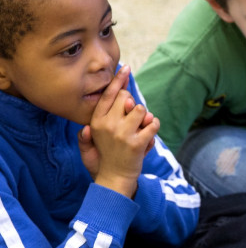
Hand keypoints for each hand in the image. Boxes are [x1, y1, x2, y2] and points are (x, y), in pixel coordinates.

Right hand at [78, 65, 159, 196]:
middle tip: (132, 119)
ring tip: (140, 127)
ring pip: (140, 109)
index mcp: (96, 122)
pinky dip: (154, 126)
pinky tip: (149, 133)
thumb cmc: (103, 159)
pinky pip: (153, 123)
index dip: (118, 80)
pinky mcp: (137, 143)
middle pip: (126, 98)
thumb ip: (89, 130)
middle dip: (132, 104)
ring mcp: (123, 133)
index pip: (108, 95)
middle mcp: (108, 125)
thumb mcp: (89, 145)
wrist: (114, 180)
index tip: (126, 68)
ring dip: (144, 116)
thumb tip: (91, 122)